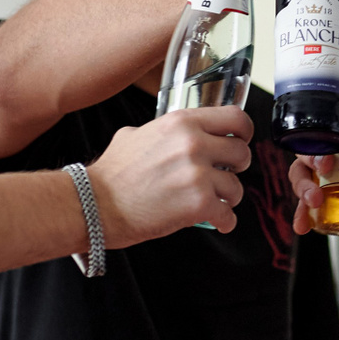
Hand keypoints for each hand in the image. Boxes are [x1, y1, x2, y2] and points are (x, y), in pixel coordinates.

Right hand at [87, 106, 252, 243]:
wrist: (95, 205)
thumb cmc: (111, 174)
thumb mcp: (134, 134)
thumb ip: (161, 130)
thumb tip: (171, 134)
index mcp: (181, 123)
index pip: (236, 118)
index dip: (244, 131)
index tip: (241, 140)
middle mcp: (193, 144)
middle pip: (242, 153)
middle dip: (235, 167)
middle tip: (223, 175)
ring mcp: (198, 175)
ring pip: (236, 187)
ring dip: (228, 197)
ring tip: (213, 201)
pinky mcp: (198, 204)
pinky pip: (228, 215)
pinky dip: (224, 221)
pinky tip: (216, 222)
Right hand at [290, 127, 338, 235]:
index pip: (322, 134)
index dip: (320, 147)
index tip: (328, 162)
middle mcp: (329, 152)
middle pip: (305, 157)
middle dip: (306, 173)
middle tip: (317, 190)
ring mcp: (325, 175)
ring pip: (302, 179)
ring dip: (302, 192)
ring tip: (313, 205)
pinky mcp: (327, 197)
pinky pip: (306, 204)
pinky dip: (302, 216)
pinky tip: (303, 226)